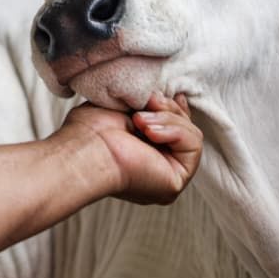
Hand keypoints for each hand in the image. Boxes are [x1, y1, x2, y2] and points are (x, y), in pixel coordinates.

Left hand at [59, 93, 202, 204]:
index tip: (177, 95)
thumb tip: (178, 97)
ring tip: (139, 120)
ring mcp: (165, 176)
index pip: (173, 129)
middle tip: (145, 104)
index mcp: (141, 152)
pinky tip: (148, 131)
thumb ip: (148, 103)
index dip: (177, 110)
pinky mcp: (174, 182)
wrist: (85, 148)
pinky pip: (193, 145)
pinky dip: (174, 131)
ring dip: (167, 119)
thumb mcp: (125, 105)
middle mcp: (154, 167)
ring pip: (192, 134)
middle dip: (168, 109)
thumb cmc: (91, 128)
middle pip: (185, 128)